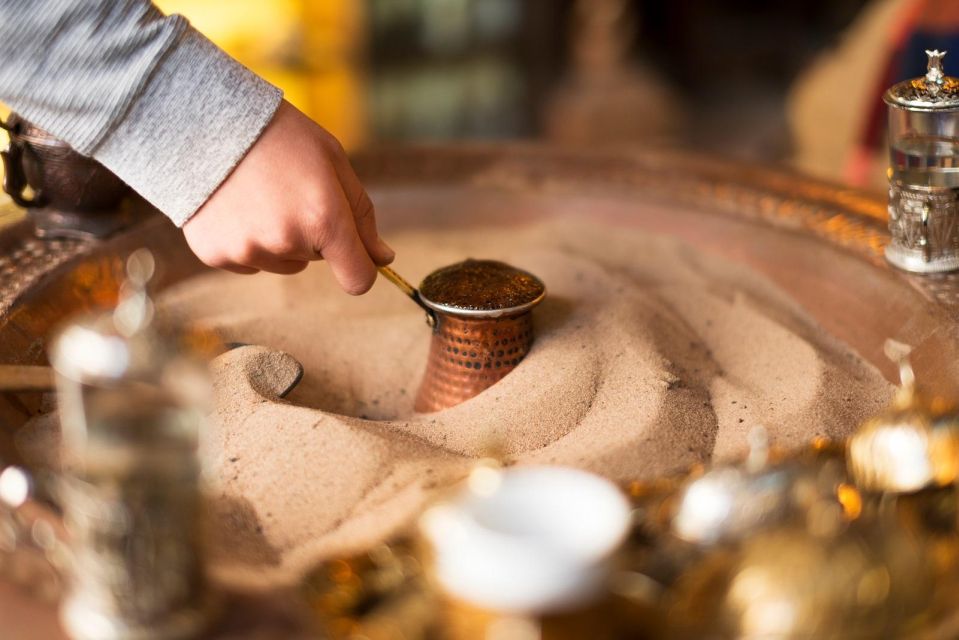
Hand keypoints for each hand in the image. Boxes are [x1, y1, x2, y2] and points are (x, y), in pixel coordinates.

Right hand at [182, 100, 393, 293]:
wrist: (202, 119)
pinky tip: (235, 204)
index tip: (357, 255)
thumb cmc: (279, 136)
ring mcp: (248, 251)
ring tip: (259, 195)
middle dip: (313, 234)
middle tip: (289, 191)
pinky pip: (249, 261)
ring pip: (282, 262)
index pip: (358, 279)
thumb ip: (362, 216)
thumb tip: (382, 258)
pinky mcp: (216, 255)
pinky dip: (247, 240)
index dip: (362, 267)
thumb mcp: (333, 162)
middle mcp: (286, 242)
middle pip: (317, 262)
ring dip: (279, 239)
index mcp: (324, 218)